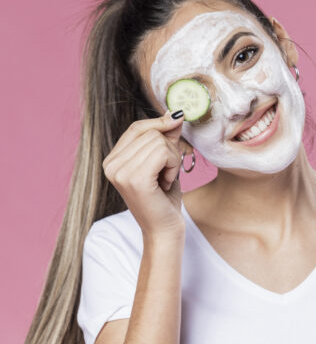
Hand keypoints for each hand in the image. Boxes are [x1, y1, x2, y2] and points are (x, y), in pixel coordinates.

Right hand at [102, 110, 186, 237]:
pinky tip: (166, 183)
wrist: (164, 229)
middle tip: (166, 174)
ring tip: (164, 180)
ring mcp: (120, 172)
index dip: (159, 124)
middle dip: (169, 150)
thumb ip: (165, 137)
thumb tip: (174, 113)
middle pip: (150, 132)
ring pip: (159, 141)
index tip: (177, 122)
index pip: (137, 127)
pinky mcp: (134, 179)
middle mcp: (110, 164)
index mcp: (112, 160)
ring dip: (173, 160)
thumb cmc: (164, 198)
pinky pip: (164, 153)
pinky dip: (174, 166)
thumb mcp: (165, 162)